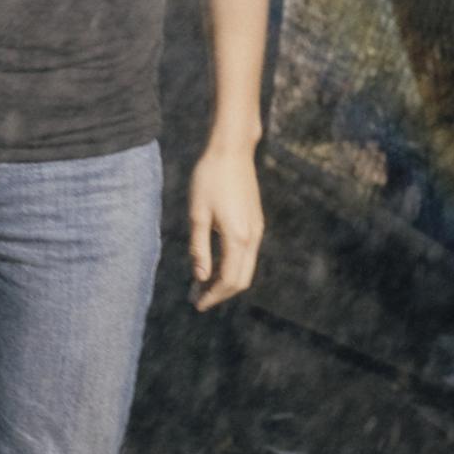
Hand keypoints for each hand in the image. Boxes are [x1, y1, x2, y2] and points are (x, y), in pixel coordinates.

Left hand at [188, 142, 263, 310]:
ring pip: (246, 267)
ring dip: (226, 280)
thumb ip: (199, 249)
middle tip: (197, 297)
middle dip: (220, 292)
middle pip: (241, 279)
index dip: (213, 296)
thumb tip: (201, 278)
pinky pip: (247, 253)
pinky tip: (214, 262)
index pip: (228, 280)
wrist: (231, 150)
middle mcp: (252, 236)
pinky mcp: (255, 221)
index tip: (196, 303)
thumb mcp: (197, 215)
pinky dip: (232, 265)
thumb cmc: (209, 179)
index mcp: (237, 237)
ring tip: (202, 283)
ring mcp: (256, 228)